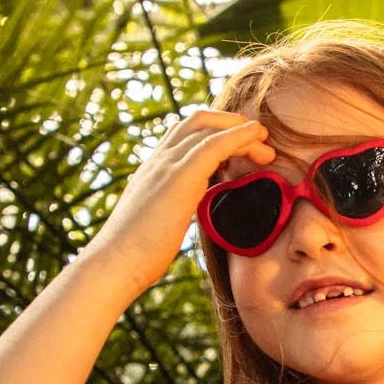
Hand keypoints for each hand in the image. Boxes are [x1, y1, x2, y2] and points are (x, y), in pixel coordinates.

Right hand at [85, 110, 275, 294]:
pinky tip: (257, 135)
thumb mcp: (158, 222)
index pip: (185, 134)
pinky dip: (239, 135)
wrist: (116, 263)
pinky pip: (214, 144)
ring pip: (208, 127)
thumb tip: (181, 217)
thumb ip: (172, 208)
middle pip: (199, 120)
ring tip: (266, 149)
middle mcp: (159, 160)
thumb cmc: (138, 254)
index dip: (216, 133)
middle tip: (259, 144)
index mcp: (154, 169)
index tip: (241, 150)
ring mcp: (166, 164)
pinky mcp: (179, 177)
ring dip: (242, 131)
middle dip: (232, 124)